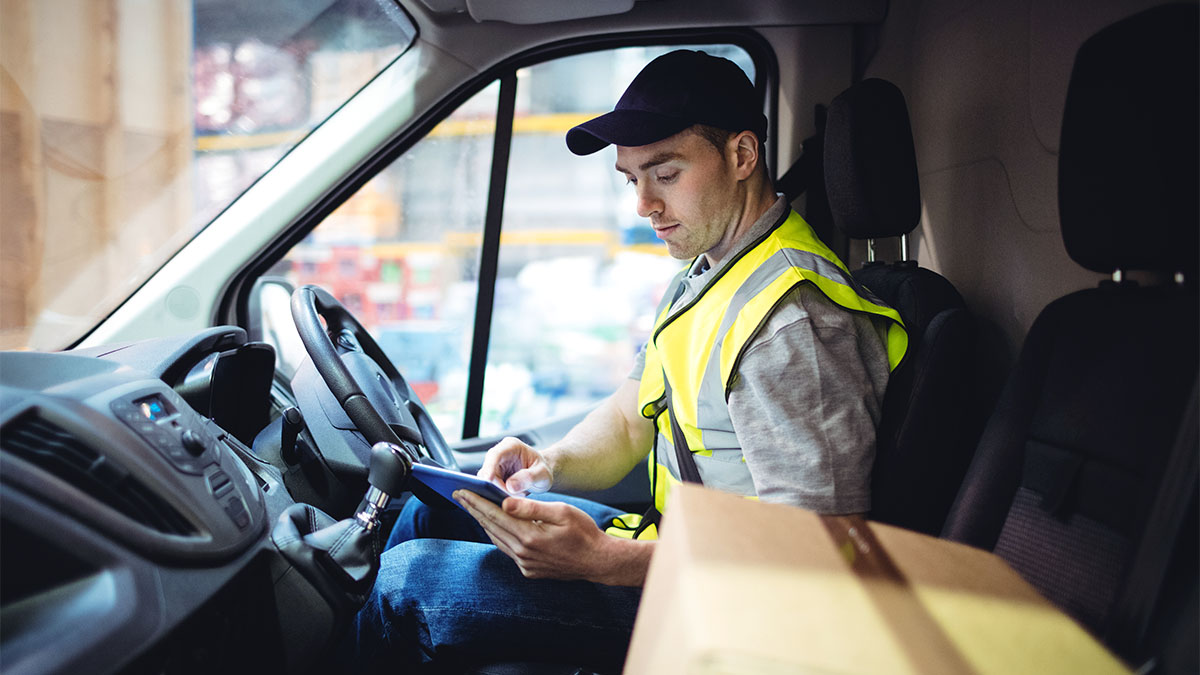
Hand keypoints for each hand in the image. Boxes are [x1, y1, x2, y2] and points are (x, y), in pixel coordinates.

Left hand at [453, 490, 650, 585]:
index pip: (495, 515)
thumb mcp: (562, 512)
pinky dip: (497, 535)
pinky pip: (507, 550)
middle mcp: (523, 553)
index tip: (461, 491)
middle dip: (473, 509)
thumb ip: (531, 507)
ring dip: (483, 523)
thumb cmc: (584, 533)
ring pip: (496, 539)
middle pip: (491, 527)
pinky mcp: (529, 570)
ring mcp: (525, 564)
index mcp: (530, 536)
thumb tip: (504, 502)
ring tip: (473, 508)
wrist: (598, 561)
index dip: (476, 501)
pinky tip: (494, 526)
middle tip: (459, 495)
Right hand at [477, 436, 552, 494]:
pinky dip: (495, 496)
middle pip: (487, 470)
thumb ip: (529, 478)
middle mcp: (498, 454)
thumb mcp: (543, 474)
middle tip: (511, 498)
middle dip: (495, 486)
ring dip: (496, 492)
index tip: (488, 481)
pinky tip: (507, 501)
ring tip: (514, 498)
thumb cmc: (543, 471)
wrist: (540, 476)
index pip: (495, 455)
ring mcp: (493, 466)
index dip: (489, 467)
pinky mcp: (491, 478)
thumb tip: (510, 486)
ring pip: (485, 481)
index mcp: (511, 446)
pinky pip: (487, 488)